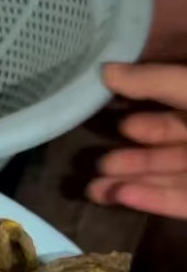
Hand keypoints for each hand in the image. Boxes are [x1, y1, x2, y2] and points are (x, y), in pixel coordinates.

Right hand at [88, 62, 186, 217]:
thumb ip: (155, 82)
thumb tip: (105, 70)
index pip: (178, 108)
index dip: (148, 118)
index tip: (116, 122)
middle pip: (166, 150)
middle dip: (128, 159)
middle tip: (96, 164)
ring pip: (167, 177)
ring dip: (130, 182)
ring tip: (93, 189)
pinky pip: (179, 201)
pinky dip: (151, 199)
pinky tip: (120, 195)